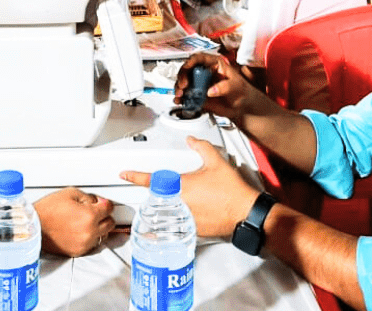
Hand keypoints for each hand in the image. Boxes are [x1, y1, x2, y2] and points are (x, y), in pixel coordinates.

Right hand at [35, 187, 115, 256]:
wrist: (33, 227)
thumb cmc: (47, 210)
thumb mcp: (70, 193)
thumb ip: (89, 197)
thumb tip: (97, 202)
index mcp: (89, 215)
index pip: (109, 208)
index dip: (105, 203)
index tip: (101, 203)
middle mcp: (90, 232)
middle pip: (110, 224)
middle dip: (104, 216)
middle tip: (95, 212)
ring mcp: (84, 243)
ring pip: (103, 235)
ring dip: (98, 228)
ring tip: (85, 221)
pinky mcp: (78, 252)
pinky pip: (91, 244)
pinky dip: (89, 237)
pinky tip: (79, 230)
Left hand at [121, 137, 259, 237]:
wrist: (245, 213)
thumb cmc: (233, 191)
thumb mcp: (216, 162)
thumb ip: (202, 148)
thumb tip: (192, 140)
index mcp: (182, 186)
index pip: (152, 180)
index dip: (135, 176)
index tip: (125, 174)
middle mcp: (180, 203)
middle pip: (158, 198)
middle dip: (158, 194)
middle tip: (168, 191)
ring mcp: (186, 219)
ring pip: (168, 213)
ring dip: (168, 209)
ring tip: (178, 205)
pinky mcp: (194, 230)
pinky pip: (179, 226)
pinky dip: (179, 221)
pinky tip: (188, 217)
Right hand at [173, 53, 258, 121]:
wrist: (242, 107)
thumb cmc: (241, 91)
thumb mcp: (237, 86)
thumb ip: (225, 87)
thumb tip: (211, 90)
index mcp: (213, 64)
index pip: (198, 58)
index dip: (190, 62)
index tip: (187, 70)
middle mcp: (204, 72)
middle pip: (187, 69)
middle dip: (182, 77)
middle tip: (183, 86)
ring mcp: (199, 83)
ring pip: (183, 82)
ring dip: (179, 89)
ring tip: (181, 96)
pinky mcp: (197, 95)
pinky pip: (185, 95)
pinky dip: (181, 98)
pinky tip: (180, 101)